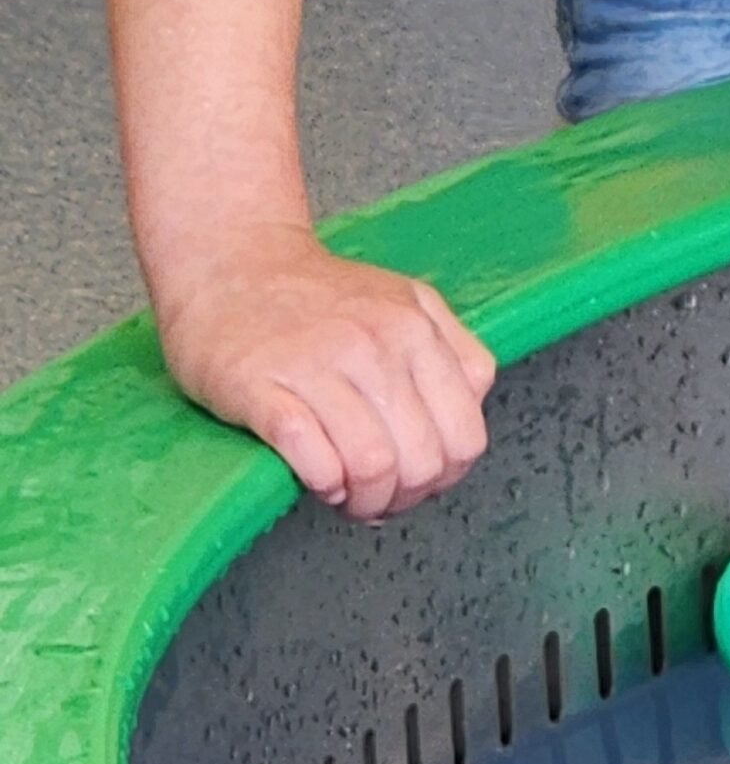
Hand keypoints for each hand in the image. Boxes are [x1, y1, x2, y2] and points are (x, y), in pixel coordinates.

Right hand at [157, 226, 496, 519]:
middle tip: (377, 498)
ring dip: (363, 500)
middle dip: (403, 498)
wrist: (230, 262)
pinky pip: (312, 458)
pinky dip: (323, 483)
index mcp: (417, 328)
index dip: (446, 477)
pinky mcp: (259, 387)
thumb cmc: (315, 298)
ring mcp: (317, 363)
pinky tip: (317, 477)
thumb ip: (451, 354)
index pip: (465, 436)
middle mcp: (375, 343)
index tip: (417, 481)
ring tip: (345, 494)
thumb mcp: (404, 303)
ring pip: (374, 466)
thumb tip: (462, 424)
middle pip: (422, 461)